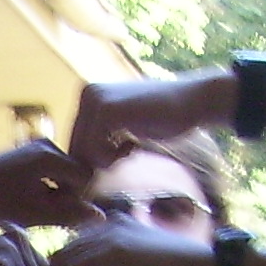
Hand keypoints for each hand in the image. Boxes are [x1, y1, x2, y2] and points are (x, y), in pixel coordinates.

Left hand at [0, 139, 98, 229]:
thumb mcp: (32, 214)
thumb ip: (68, 215)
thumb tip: (100, 217)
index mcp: (50, 156)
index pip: (86, 178)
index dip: (76, 199)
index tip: (53, 211)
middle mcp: (48, 144)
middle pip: (78, 174)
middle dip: (66, 195)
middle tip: (41, 210)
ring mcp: (39, 146)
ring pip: (66, 174)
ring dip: (56, 192)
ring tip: (33, 204)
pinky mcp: (32, 151)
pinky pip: (54, 169)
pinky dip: (47, 185)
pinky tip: (29, 196)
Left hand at [69, 72, 226, 169]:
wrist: (193, 101)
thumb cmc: (162, 119)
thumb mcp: (122, 129)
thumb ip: (99, 139)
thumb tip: (76, 171)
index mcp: (88, 96)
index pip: (73, 141)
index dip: (91, 161)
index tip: (118, 158)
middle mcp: (86, 94)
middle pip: (74, 147)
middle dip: (97, 162)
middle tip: (125, 155)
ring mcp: (95, 100)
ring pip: (82, 152)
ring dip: (105, 161)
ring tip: (129, 149)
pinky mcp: (107, 110)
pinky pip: (94, 150)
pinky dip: (112, 158)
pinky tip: (133, 145)